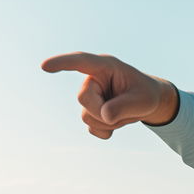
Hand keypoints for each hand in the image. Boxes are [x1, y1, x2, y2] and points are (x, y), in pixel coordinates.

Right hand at [42, 52, 178, 138]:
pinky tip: (117, 122)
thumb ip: (125, 106)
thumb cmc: (146, 95)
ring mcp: (90, 96)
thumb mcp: (144, 101)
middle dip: (103, 111)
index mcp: (105, 66)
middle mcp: (94, 79)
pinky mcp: (90, 112)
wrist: (149, 102)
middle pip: (83, 98)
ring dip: (109, 122)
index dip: (62, 63)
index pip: (80, 62)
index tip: (45, 66)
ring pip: (86, 116)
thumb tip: (104, 116)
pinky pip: (91, 128)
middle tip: (126, 110)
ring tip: (125, 113)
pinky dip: (106, 131)